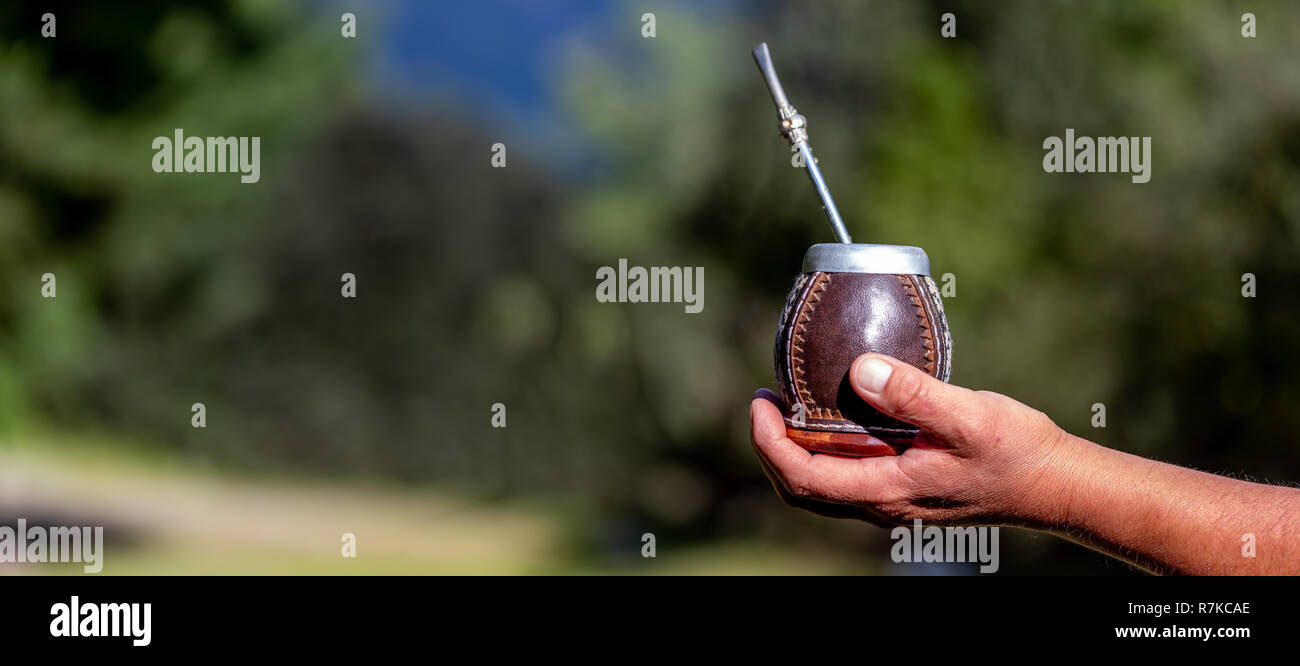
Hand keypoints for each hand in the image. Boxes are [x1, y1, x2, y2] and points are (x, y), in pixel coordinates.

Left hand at [750, 353, 1082, 527]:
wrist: (1056, 485)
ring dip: (796, 449)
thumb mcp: (968, 416)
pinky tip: (839, 413)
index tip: (760, 401)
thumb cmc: (1017, 452)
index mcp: (886, 490)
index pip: (803, 477)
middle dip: (772, 447)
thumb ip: (914, 395)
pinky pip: (847, 476)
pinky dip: (826, 450)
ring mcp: (893, 499)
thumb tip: (860, 369)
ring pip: (823, 486)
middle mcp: (882, 503)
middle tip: (766, 399)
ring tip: (791, 403)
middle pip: (802, 488)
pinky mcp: (906, 487)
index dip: (768, 442)